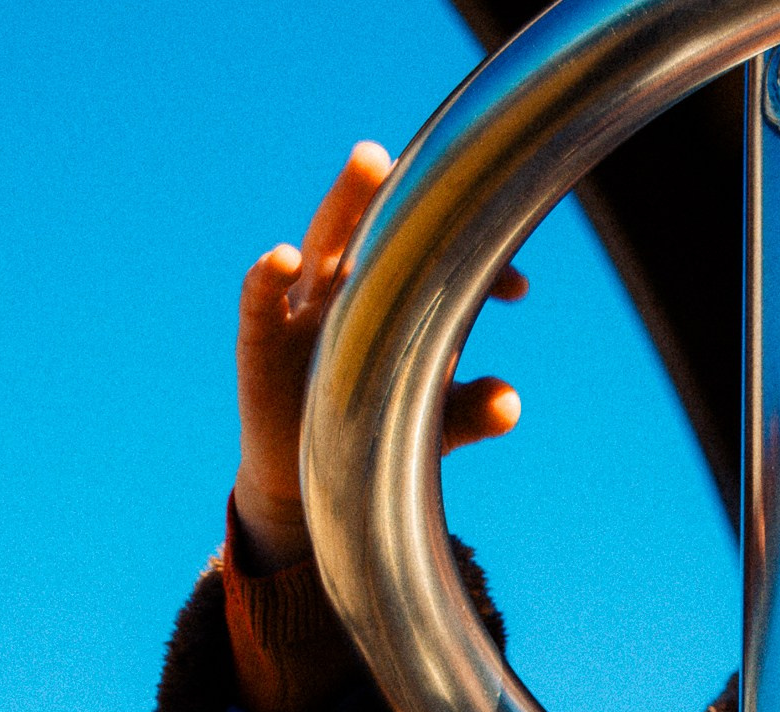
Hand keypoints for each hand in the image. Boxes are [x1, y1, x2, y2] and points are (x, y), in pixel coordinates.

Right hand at [232, 141, 529, 570]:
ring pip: (326, 243)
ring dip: (347, 201)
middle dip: (407, 193)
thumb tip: (509, 401)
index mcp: (396, 300)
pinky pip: (262, 301)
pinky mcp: (261, 343)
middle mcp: (351, 291)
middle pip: (379, 227)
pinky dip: (267, 277)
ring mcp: (303, 312)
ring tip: (372, 161)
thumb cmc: (376, 432)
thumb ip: (471, 413)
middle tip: (443, 160)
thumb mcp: (432, 424)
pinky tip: (282, 255)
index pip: (439, 260)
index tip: (519, 291)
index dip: (480, 263)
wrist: (313, 483)